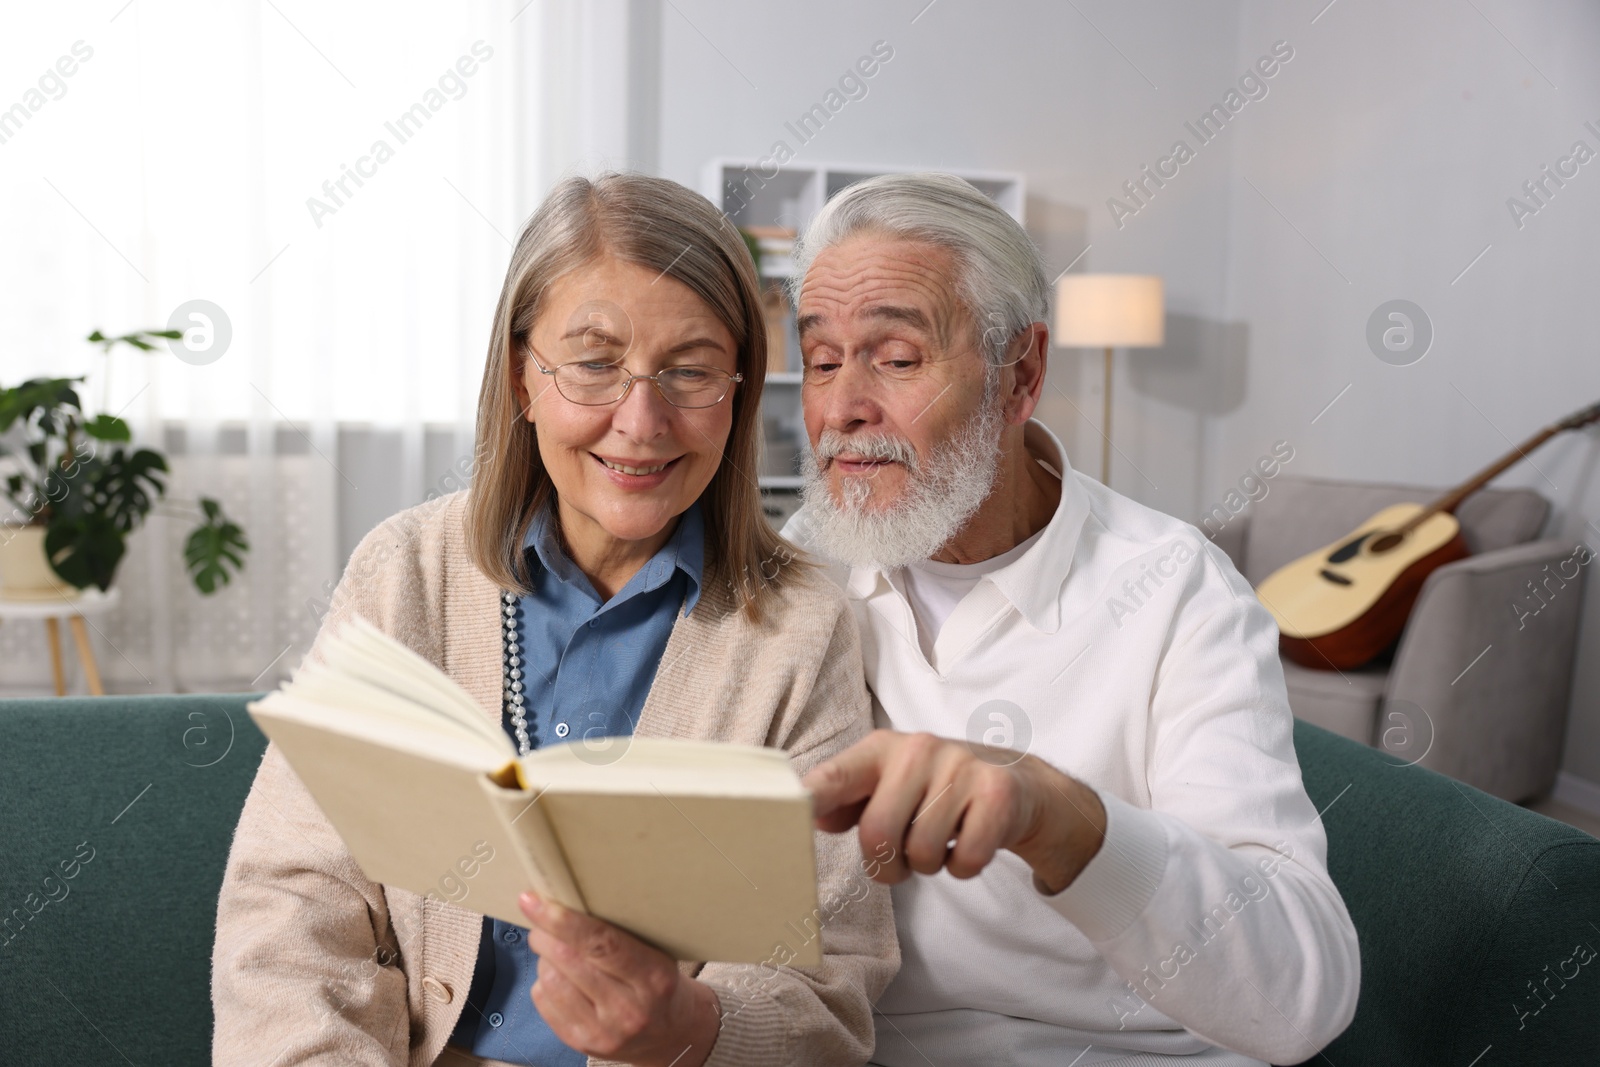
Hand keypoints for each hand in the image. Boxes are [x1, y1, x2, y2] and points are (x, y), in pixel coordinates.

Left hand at [519, 892, 721, 1066]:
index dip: (564, 920)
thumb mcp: (656, 952)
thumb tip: (567, 901)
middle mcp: (629, 1009)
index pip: (601, 943)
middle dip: (545, 933)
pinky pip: (544, 1001)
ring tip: (555, 948)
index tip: (535, 901)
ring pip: (551, 980)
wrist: (667, 1033)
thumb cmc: (656, 980)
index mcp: (654, 976)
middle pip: (570, 961)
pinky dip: (544, 979)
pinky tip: (560, 974)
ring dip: (544, 956)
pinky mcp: (580, 1043)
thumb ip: (619, 933)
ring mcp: (603, 1031)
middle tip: (540, 916)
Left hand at [801, 729, 1107, 893]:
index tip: (790, 813)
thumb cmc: (937, 791)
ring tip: (941, 842)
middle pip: (877, 834)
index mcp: (881, 749)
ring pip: (922, 853)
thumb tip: (816, 816)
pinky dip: (964, 867)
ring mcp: (961, 767)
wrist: (1017, 785)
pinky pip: (965, 860)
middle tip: (902, 859)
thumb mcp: (890, 786)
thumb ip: (849, 800)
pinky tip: (969, 841)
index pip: (837, 774)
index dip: (812, 797)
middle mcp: (918, 749)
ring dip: (929, 865)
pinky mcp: (998, 793)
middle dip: (887, 865)